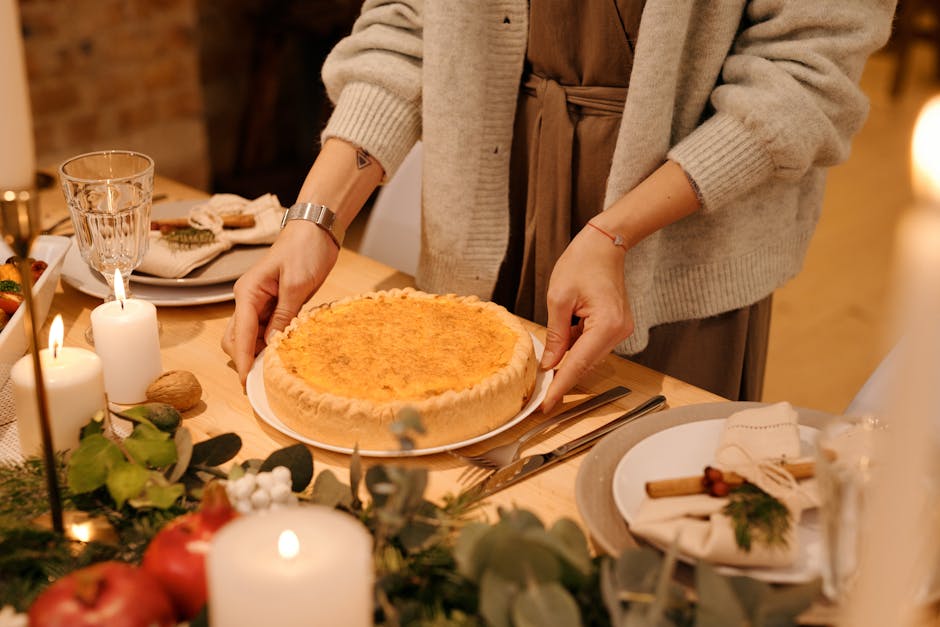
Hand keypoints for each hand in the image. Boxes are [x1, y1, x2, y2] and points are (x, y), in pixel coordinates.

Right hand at [221, 222, 338, 383]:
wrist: (316, 230)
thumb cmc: (305, 250)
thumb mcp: (296, 284)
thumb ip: (283, 315)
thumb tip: (270, 344)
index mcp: (248, 292)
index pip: (240, 334)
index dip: (243, 360)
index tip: (245, 383)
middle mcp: (248, 299)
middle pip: (237, 338)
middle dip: (245, 359)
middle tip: (261, 381)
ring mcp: (261, 302)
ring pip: (250, 336)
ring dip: (257, 353)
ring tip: (273, 371)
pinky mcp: (275, 304)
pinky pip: (266, 329)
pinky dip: (270, 343)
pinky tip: (282, 353)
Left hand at [539, 227, 633, 411]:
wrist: (604, 244)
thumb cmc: (582, 263)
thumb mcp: (559, 299)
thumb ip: (556, 335)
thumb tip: (550, 364)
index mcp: (606, 324)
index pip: (578, 364)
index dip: (560, 387)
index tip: (546, 405)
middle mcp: (618, 332)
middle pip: (585, 363)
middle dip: (561, 375)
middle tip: (539, 388)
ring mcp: (620, 330)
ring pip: (588, 356)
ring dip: (568, 358)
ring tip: (549, 352)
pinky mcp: (616, 327)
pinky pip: (592, 345)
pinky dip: (576, 347)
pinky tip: (564, 336)